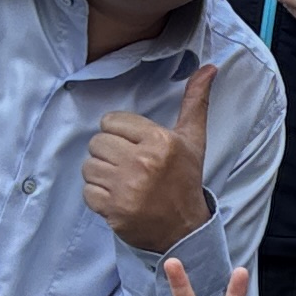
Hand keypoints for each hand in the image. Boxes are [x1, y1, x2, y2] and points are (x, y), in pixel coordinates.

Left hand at [86, 61, 217, 253]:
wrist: (184, 228)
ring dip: (101, 175)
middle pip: (97, 143)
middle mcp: (143, 162)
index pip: (111, 121)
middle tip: (128, 167)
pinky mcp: (114, 209)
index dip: (120, 134)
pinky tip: (117, 199)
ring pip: (88, 166)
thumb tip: (209, 67)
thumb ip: (195, 102)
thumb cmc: (185, 180)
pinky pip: (87, 192)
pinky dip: (98, 197)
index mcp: (160, 141)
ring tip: (122, 182)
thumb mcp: (193, 140)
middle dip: (109, 154)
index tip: (135, 148)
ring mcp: (127, 188)